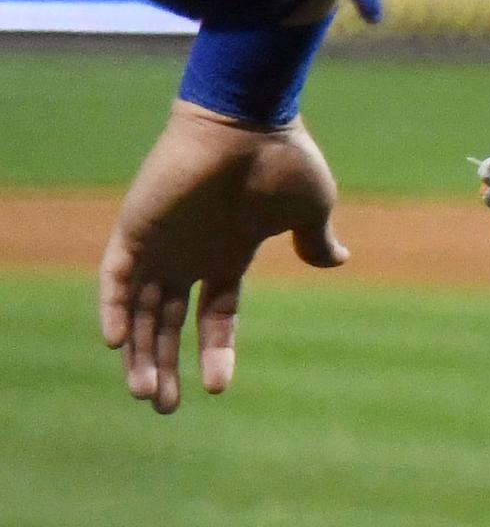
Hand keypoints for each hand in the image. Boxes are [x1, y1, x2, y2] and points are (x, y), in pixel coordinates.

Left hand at [97, 101, 348, 413]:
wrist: (249, 119)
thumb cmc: (285, 161)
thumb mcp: (311, 208)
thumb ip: (315, 240)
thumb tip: (337, 261)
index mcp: (229, 255)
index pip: (216, 316)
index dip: (216, 352)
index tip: (216, 388)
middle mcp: (190, 256)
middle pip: (169, 325)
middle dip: (164, 366)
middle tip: (162, 407)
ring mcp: (160, 244)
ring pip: (140, 312)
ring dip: (138, 352)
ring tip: (144, 391)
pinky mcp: (135, 230)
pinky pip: (115, 279)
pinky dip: (114, 310)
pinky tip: (117, 342)